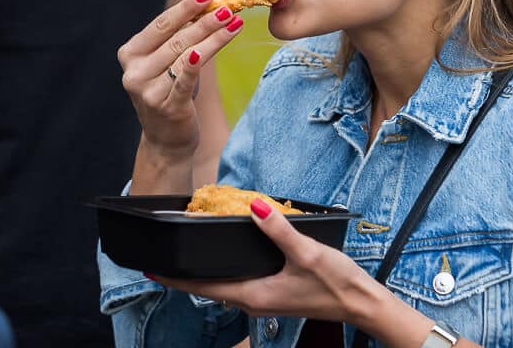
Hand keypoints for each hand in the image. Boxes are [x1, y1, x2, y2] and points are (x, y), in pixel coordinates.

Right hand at [118, 0, 243, 163]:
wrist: (165, 139)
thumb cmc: (170, 91)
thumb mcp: (169, 62)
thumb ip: (179, 38)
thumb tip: (209, 5)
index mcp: (130, 54)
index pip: (161, 25)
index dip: (185, 8)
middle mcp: (134, 71)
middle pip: (175, 39)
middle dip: (205, 21)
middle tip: (228, 7)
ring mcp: (147, 90)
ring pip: (184, 56)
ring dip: (213, 37)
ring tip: (234, 22)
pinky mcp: (165, 106)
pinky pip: (184, 80)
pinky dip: (195, 63)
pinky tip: (208, 49)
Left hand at [152, 199, 382, 324]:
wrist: (362, 304)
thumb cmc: (336, 283)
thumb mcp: (307, 253)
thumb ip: (279, 230)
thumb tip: (255, 208)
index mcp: (254, 294)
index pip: (203, 288)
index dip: (175, 280)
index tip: (151, 270)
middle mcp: (254, 301)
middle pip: (208, 288)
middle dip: (184, 276)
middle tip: (161, 258)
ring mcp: (264, 299)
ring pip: (223, 286)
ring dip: (203, 274)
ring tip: (185, 256)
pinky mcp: (274, 294)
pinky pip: (239, 283)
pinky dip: (224, 272)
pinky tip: (224, 258)